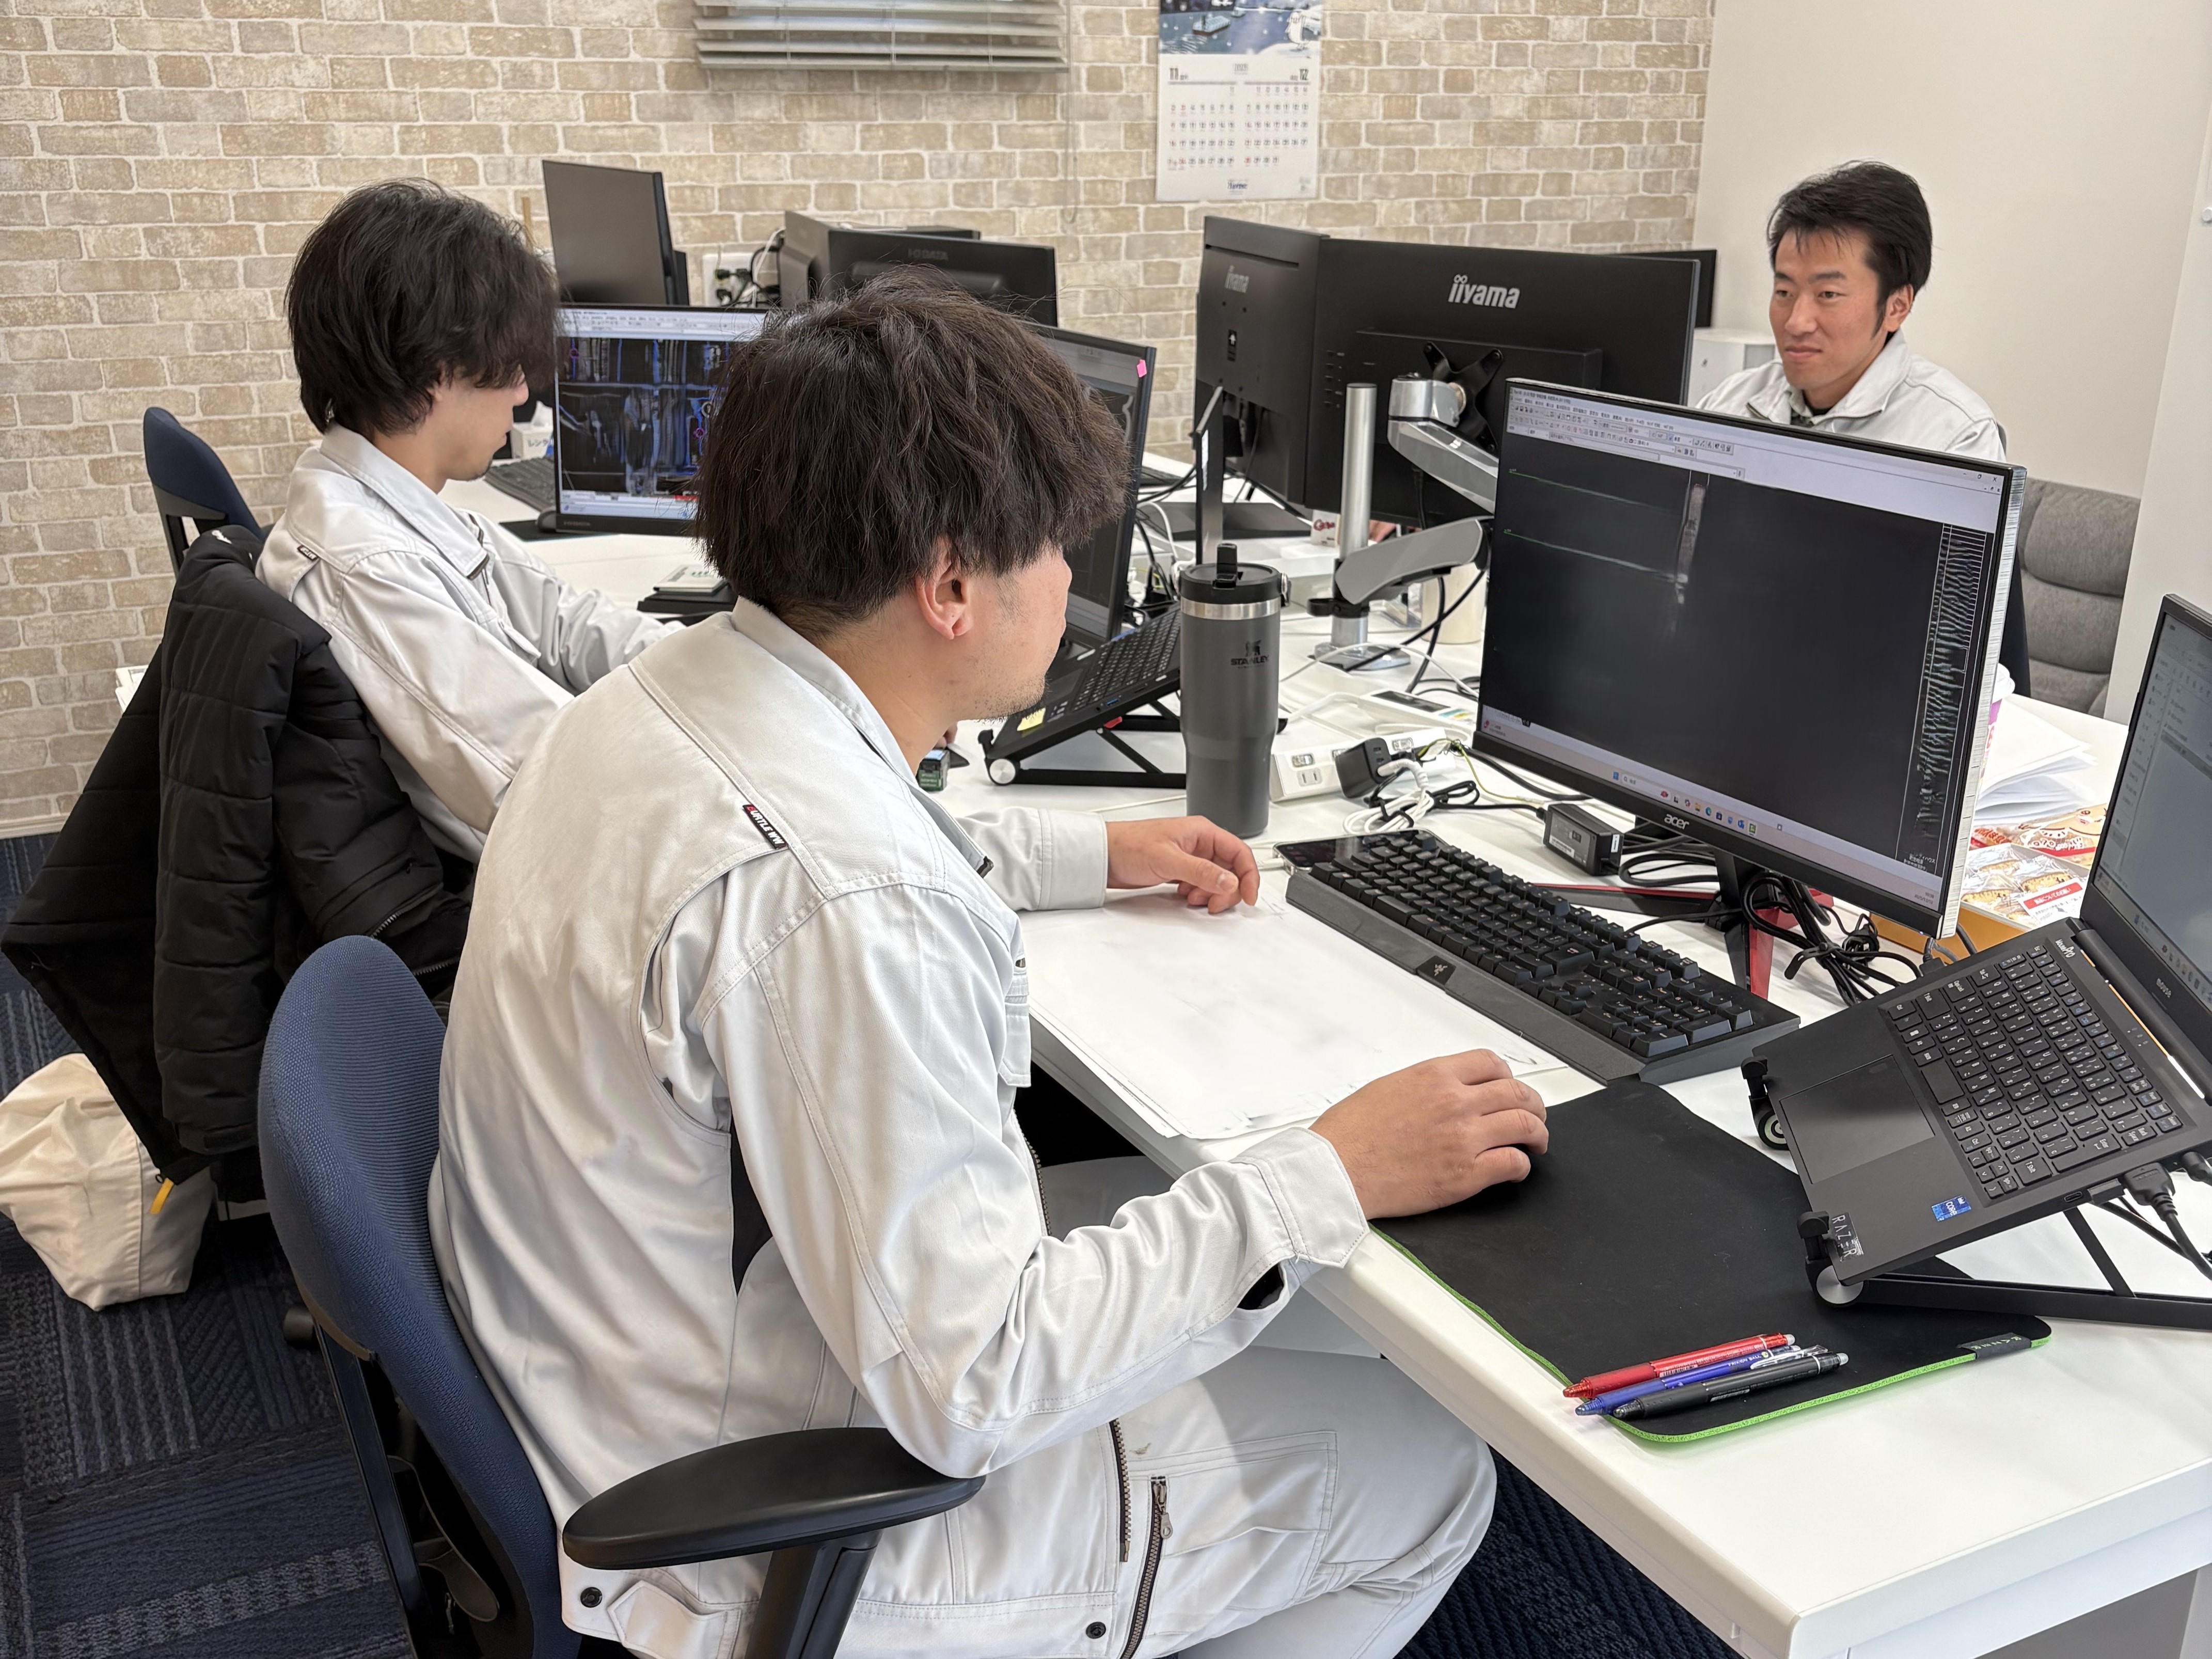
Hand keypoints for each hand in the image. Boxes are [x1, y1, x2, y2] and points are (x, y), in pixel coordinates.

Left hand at [1104, 816, 1260, 913]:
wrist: (1104, 856)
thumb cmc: (1129, 845)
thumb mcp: (1168, 859)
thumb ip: (1201, 872)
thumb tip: (1230, 881)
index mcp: (1202, 832)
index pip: (1239, 852)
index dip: (1249, 876)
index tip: (1248, 896)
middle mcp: (1199, 843)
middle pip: (1231, 869)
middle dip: (1228, 889)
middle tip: (1214, 904)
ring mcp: (1190, 857)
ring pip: (1217, 879)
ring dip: (1211, 893)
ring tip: (1194, 900)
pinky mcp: (1180, 870)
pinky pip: (1201, 884)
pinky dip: (1199, 894)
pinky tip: (1185, 897)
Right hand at [1310, 1050, 1546, 1217]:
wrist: (1335, 1169)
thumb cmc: (1350, 1132)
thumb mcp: (1389, 1086)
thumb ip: (1427, 1084)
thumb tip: (1448, 1090)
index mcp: (1435, 1075)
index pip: (1492, 1063)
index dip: (1508, 1076)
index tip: (1508, 1087)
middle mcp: (1455, 1102)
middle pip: (1517, 1093)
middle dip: (1533, 1104)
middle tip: (1533, 1115)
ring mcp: (1464, 1138)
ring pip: (1524, 1125)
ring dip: (1537, 1134)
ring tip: (1535, 1142)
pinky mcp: (1465, 1175)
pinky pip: (1512, 1164)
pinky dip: (1521, 1166)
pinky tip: (1515, 1168)